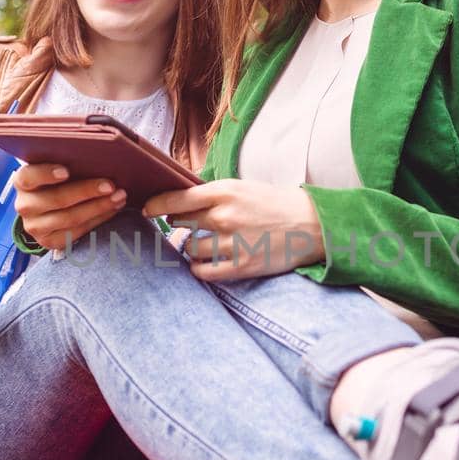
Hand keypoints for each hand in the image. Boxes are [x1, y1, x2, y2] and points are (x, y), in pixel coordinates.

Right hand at [13, 163, 127, 250]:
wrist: (47, 209)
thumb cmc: (57, 180)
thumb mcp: (55, 167)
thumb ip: (65, 159)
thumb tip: (95, 150)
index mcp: (22, 182)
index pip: (28, 177)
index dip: (46, 174)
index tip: (66, 171)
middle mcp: (25, 206)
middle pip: (56, 199)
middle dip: (86, 191)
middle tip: (110, 185)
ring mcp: (35, 227)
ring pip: (70, 218)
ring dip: (99, 207)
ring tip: (119, 197)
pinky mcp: (50, 242)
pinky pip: (77, 231)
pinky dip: (98, 219)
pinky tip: (113, 209)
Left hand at [143, 180, 323, 280]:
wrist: (311, 224)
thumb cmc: (274, 203)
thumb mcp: (242, 187)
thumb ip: (212, 193)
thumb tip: (179, 199)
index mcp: (224, 192)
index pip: (176, 199)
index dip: (156, 205)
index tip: (146, 209)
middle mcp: (225, 216)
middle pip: (180, 224)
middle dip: (176, 225)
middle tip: (181, 226)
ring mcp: (232, 243)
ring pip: (189, 249)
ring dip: (188, 247)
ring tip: (199, 244)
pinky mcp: (241, 266)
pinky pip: (203, 271)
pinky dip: (198, 267)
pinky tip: (204, 262)